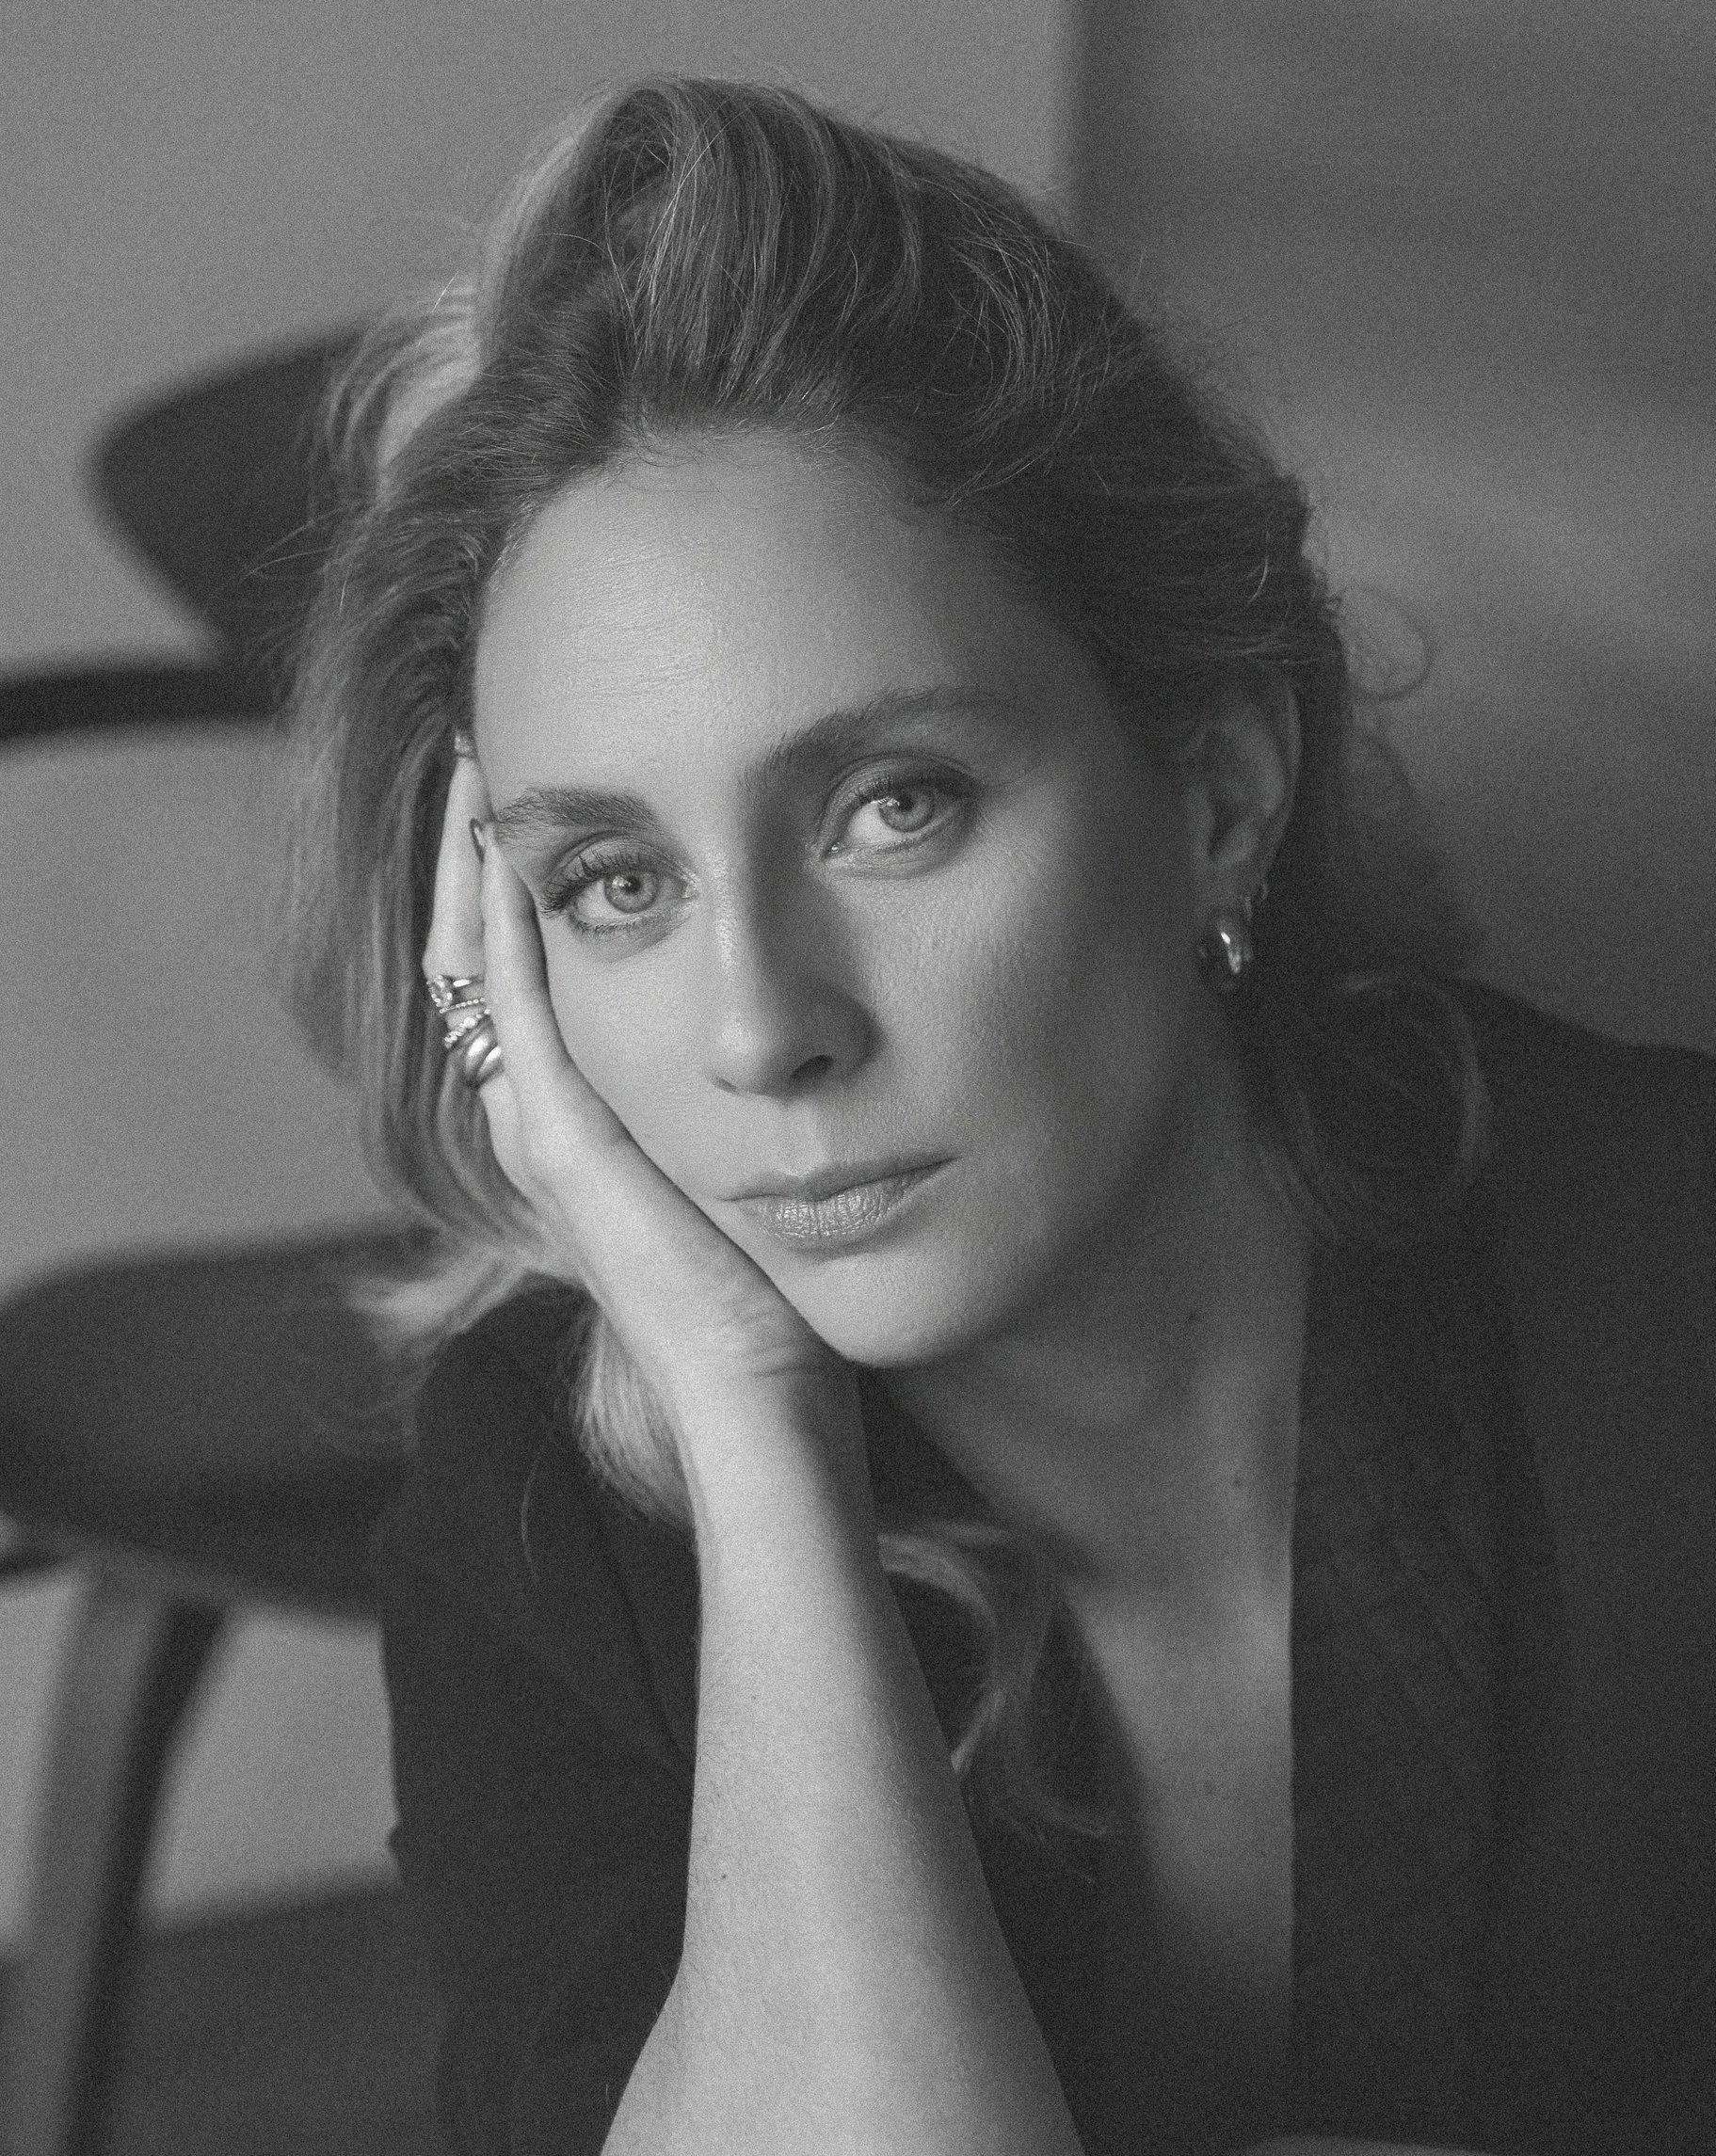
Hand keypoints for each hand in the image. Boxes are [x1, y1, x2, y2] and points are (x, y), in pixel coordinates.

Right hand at [424, 740, 849, 1441]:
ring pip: (473, 971)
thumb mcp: (748, 1176)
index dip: (509, 895)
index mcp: (574, 1129)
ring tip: (477, 776)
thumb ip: (740, 1110)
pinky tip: (503, 846)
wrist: (760, 1395)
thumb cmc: (776, 1303)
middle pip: (474, 964)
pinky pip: (511, 1004)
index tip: (530, 804)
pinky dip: (498, 920)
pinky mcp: (560, 1142)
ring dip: (470, 871)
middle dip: (472, 862)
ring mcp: (538, 1133)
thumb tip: (804, 1044)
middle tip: (481, 761)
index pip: (517, 984)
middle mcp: (537, 1125)